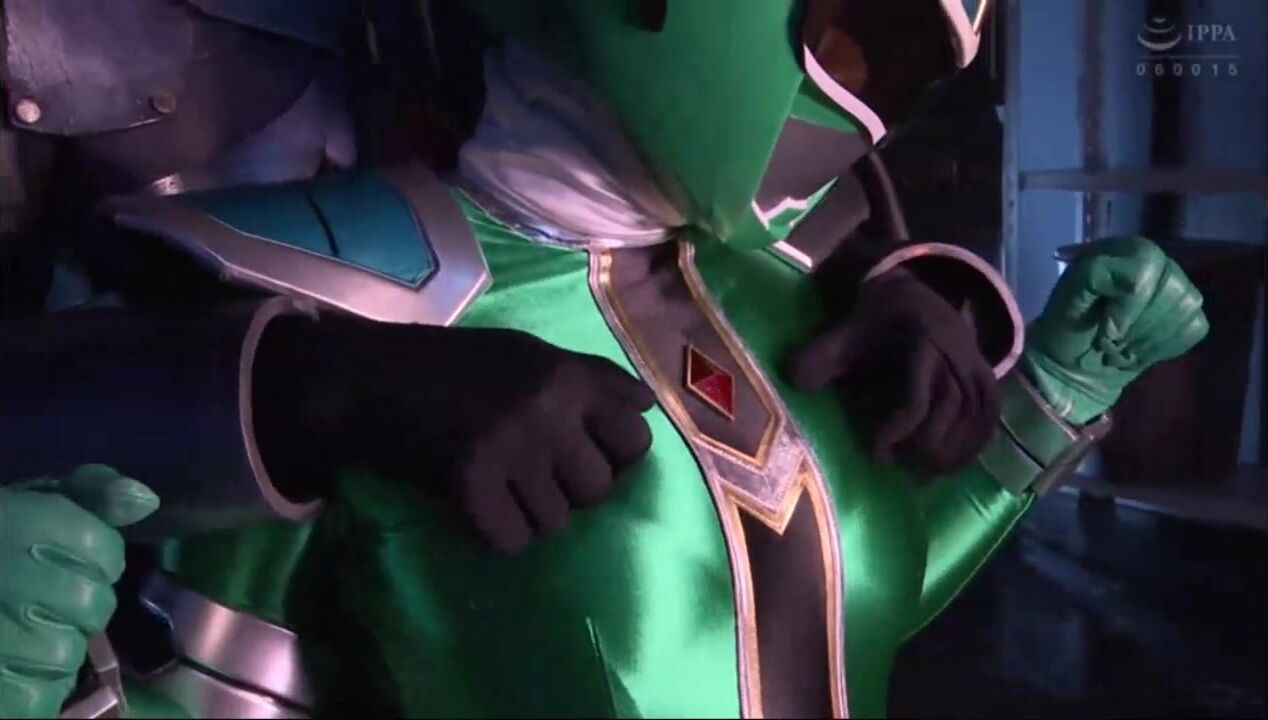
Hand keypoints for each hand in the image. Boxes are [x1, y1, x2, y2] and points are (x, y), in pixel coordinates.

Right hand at [0, 465, 157, 718]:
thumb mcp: (30, 500)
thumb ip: (91, 492)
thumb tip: (146, 500)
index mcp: (29, 525)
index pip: (109, 556)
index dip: (97, 562)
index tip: (65, 562)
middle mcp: (15, 576)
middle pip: (95, 607)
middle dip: (78, 607)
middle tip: (40, 602)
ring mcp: (2, 635)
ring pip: (66, 654)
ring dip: (52, 650)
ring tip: (17, 634)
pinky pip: (39, 697)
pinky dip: (30, 690)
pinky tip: (8, 666)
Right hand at [256, 316, 655, 553]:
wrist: (372, 378)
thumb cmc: (455, 363)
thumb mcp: (529, 351)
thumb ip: (589, 376)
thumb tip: (646, 407)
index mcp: (567, 375)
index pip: (637, 439)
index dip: (618, 458)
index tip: (589, 459)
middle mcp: (548, 412)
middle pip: (599, 489)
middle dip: (572, 491)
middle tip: (536, 477)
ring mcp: (510, 451)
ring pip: (557, 521)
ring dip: (533, 514)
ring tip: (503, 488)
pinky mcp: (470, 486)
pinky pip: (514, 540)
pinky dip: (498, 533)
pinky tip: (480, 506)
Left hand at [783, 267, 999, 476]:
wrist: (914, 289)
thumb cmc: (876, 317)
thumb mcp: (846, 330)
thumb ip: (821, 355)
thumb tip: (794, 381)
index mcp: (923, 339)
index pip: (918, 395)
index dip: (898, 429)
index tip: (877, 454)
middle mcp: (957, 352)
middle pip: (952, 408)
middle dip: (927, 444)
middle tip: (902, 471)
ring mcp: (977, 364)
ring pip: (977, 414)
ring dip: (955, 450)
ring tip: (926, 477)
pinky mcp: (987, 377)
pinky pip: (991, 414)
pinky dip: (977, 442)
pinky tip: (955, 466)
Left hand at [1026, 237, 1208, 423]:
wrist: (1074, 364)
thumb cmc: (1067, 326)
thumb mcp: (1071, 294)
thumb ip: (1098, 274)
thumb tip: (1136, 285)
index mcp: (1125, 249)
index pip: (1146, 268)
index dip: (1129, 306)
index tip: (1107, 329)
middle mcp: (1156, 261)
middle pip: (1172, 290)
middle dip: (1139, 326)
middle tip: (1112, 340)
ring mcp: (1175, 287)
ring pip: (1187, 307)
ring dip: (1150, 338)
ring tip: (1123, 344)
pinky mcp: (1188, 315)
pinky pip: (1196, 327)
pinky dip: (1166, 346)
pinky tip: (1141, 349)